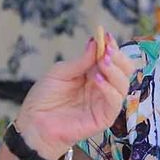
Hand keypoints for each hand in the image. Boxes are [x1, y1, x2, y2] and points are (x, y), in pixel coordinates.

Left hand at [15, 32, 134, 157]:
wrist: (34, 124)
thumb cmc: (45, 98)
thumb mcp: (60, 73)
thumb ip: (80, 61)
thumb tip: (96, 43)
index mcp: (93, 74)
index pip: (112, 59)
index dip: (111, 47)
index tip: (106, 36)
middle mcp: (103, 87)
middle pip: (125, 70)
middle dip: (118, 57)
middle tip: (107, 51)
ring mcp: (105, 103)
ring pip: (124, 84)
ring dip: (115, 71)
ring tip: (102, 62)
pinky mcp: (104, 118)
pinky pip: (115, 102)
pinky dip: (109, 89)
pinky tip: (97, 81)